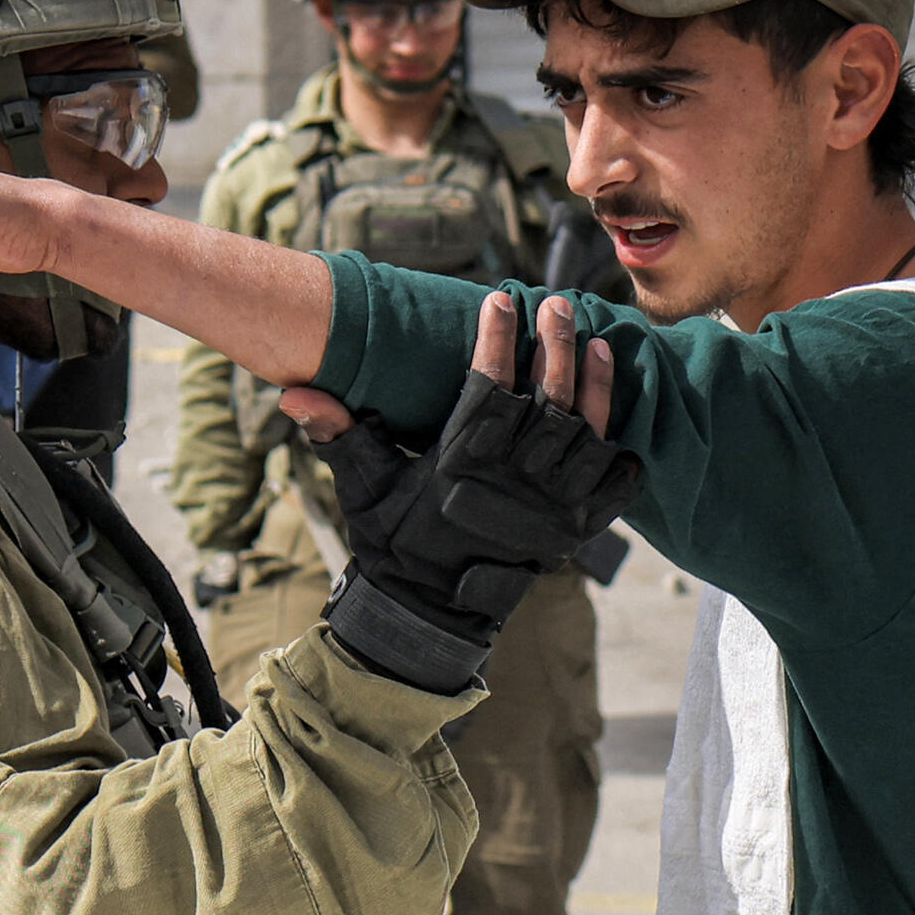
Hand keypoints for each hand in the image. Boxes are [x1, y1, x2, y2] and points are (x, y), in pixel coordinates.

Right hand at [293, 291, 639, 692]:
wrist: (427, 615)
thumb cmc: (392, 544)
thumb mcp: (360, 488)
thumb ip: (338, 436)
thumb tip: (294, 395)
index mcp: (461, 463)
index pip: (489, 386)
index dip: (497, 340)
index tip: (501, 300)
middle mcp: (512, 481)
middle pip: (548, 398)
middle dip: (555, 344)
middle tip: (560, 303)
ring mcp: (549, 508)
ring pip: (587, 434)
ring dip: (595, 386)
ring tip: (596, 342)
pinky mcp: (572, 533)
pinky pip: (611, 490)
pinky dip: (619, 459)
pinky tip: (617, 425)